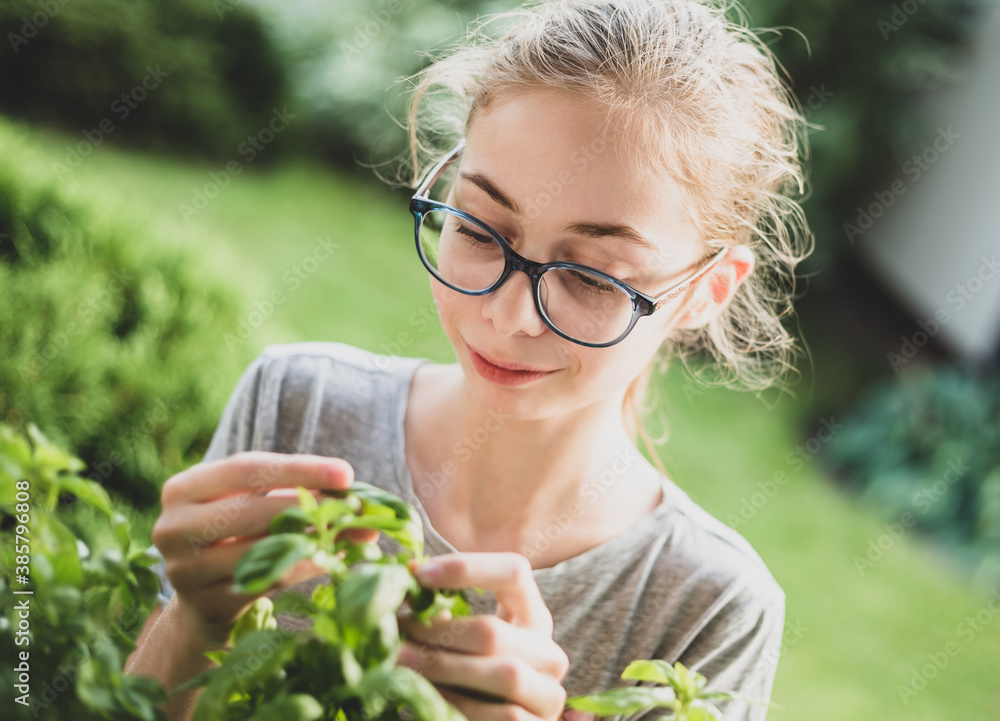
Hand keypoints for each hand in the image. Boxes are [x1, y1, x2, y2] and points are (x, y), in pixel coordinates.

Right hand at [151, 451, 377, 647]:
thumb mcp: (258, 507)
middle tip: (354, 506)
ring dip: (310, 539)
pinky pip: (265, 581)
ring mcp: (183, 569)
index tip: (346, 473)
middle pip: (249, 509)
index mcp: (183, 488)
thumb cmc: (238, 537)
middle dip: (307, 505)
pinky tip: (330, 558)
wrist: (203, 601)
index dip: (298, 470)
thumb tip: (366, 507)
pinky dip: (302, 567)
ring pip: (258, 549)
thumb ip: (303, 496)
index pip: (246, 469)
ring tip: (350, 532)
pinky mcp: (204, 604)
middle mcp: (173, 526)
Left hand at [395, 552, 569, 720]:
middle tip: (396, 630)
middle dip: (438, 631)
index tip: (417, 573)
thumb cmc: (474, 674)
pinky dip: (459, 703)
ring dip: (443, 668)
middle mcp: (549, 651)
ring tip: (401, 660)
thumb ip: (447, 615)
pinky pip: (502, 714)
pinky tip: (427, 694)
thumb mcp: (468, 640)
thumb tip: (404, 587)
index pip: (514, 572)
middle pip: (495, 631)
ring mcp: (549, 693)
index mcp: (534, 615)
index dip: (466, 567)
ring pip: (504, 674)